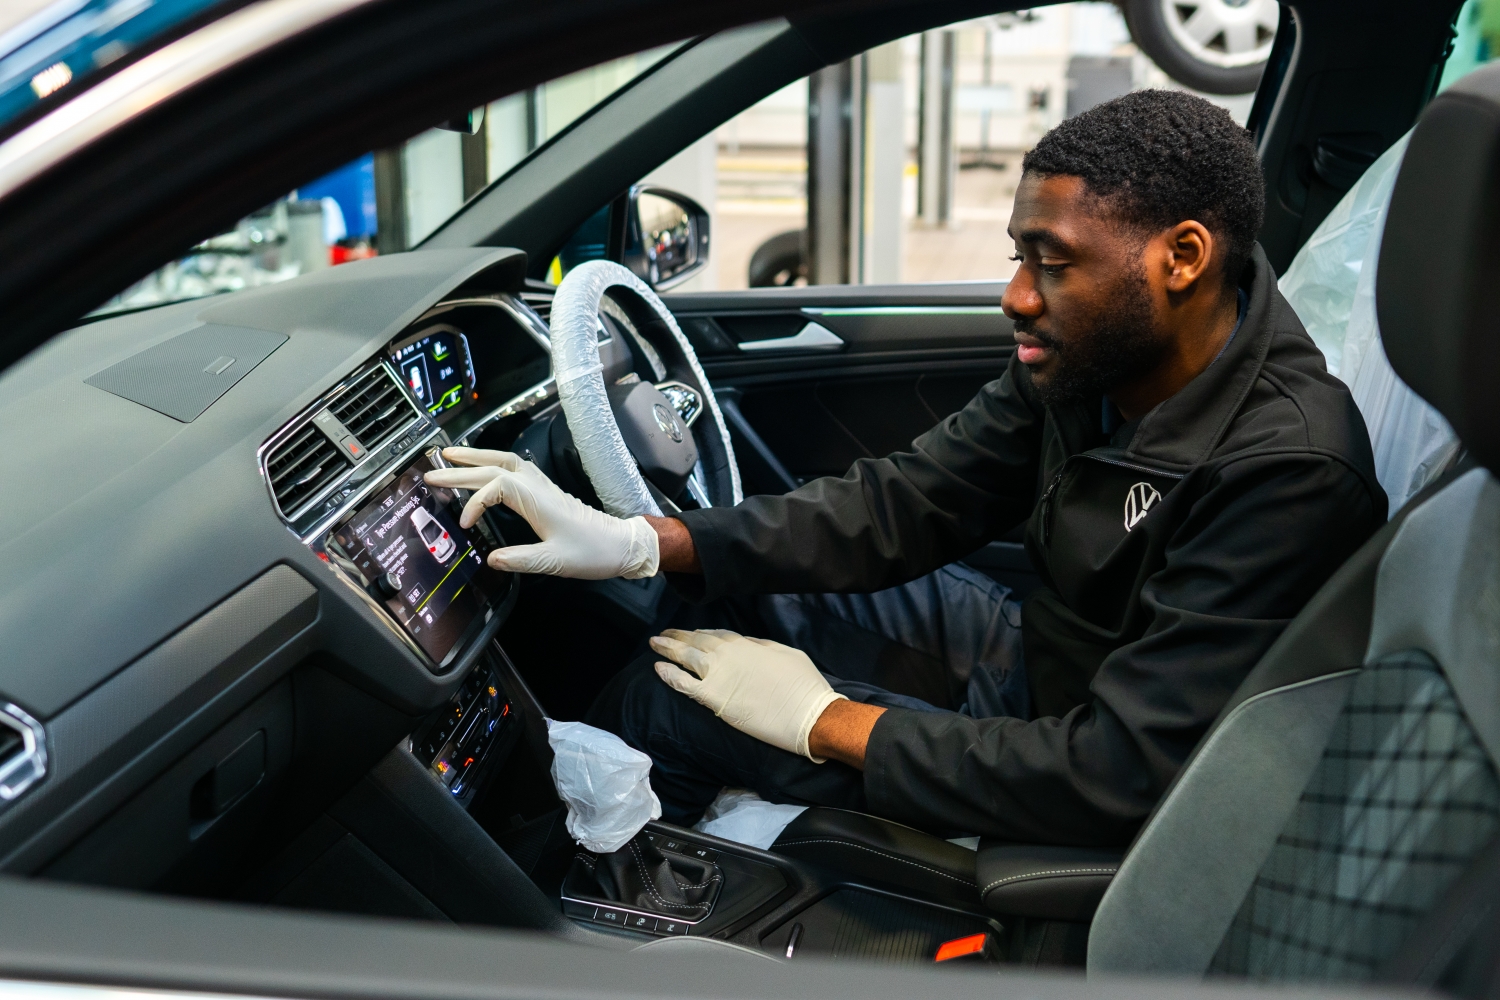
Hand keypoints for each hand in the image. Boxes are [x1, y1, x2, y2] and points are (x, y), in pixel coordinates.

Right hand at [421, 447, 658, 578]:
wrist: (622, 545)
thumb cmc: (593, 552)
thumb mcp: (555, 562)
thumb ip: (520, 560)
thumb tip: (490, 559)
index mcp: (539, 501)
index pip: (497, 487)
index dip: (475, 502)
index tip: (464, 524)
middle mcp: (539, 488)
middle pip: (495, 468)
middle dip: (461, 468)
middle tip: (431, 471)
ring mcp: (543, 486)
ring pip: (505, 461)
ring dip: (476, 457)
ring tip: (450, 456)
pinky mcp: (546, 491)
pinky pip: (515, 467)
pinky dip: (493, 462)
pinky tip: (483, 465)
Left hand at [650, 629, 847, 761]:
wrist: (806, 713)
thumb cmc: (803, 685)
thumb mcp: (786, 654)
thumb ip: (762, 646)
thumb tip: (747, 644)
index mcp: (745, 644)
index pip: (716, 634)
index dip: (702, 632)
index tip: (692, 633)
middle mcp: (727, 654)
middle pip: (696, 641)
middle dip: (678, 636)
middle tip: (663, 634)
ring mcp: (717, 675)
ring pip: (684, 657)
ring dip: (667, 648)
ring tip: (654, 643)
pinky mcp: (713, 698)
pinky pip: (682, 683)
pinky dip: (668, 674)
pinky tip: (657, 668)